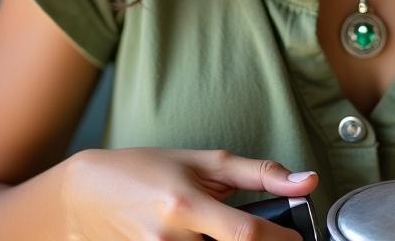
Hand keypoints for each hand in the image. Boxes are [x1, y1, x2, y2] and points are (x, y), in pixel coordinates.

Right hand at [62, 145, 318, 239]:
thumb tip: (309, 181)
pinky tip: (202, 238)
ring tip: (225, 232)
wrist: (85, 195)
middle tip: (265, 238)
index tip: (298, 240)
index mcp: (186, 205)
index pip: (247, 234)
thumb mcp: (205, 161)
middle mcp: (169, 239)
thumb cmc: (147, 170)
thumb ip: (260, 172)